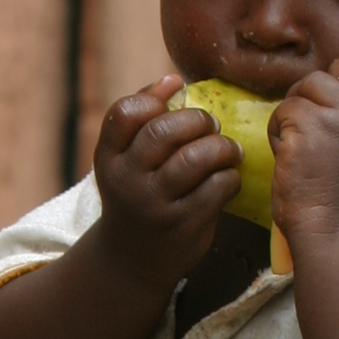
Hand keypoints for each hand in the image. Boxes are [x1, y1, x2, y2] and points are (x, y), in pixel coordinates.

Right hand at [94, 74, 242, 296]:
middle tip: (211, 126)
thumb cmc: (136, 195)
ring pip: (195, 158)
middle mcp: (126, 180)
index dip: (154, 96)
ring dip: (221, 147)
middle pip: (164, 131)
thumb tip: (172, 79)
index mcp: (108, 158)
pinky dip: (230, 177)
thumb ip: (143, 122)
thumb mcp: (125, 162)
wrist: (130, 260)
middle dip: (197, 120)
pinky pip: (216, 187)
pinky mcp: (183, 225)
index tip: (178, 92)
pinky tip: (228, 178)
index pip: (125, 113)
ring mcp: (154, 205)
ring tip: (228, 150)